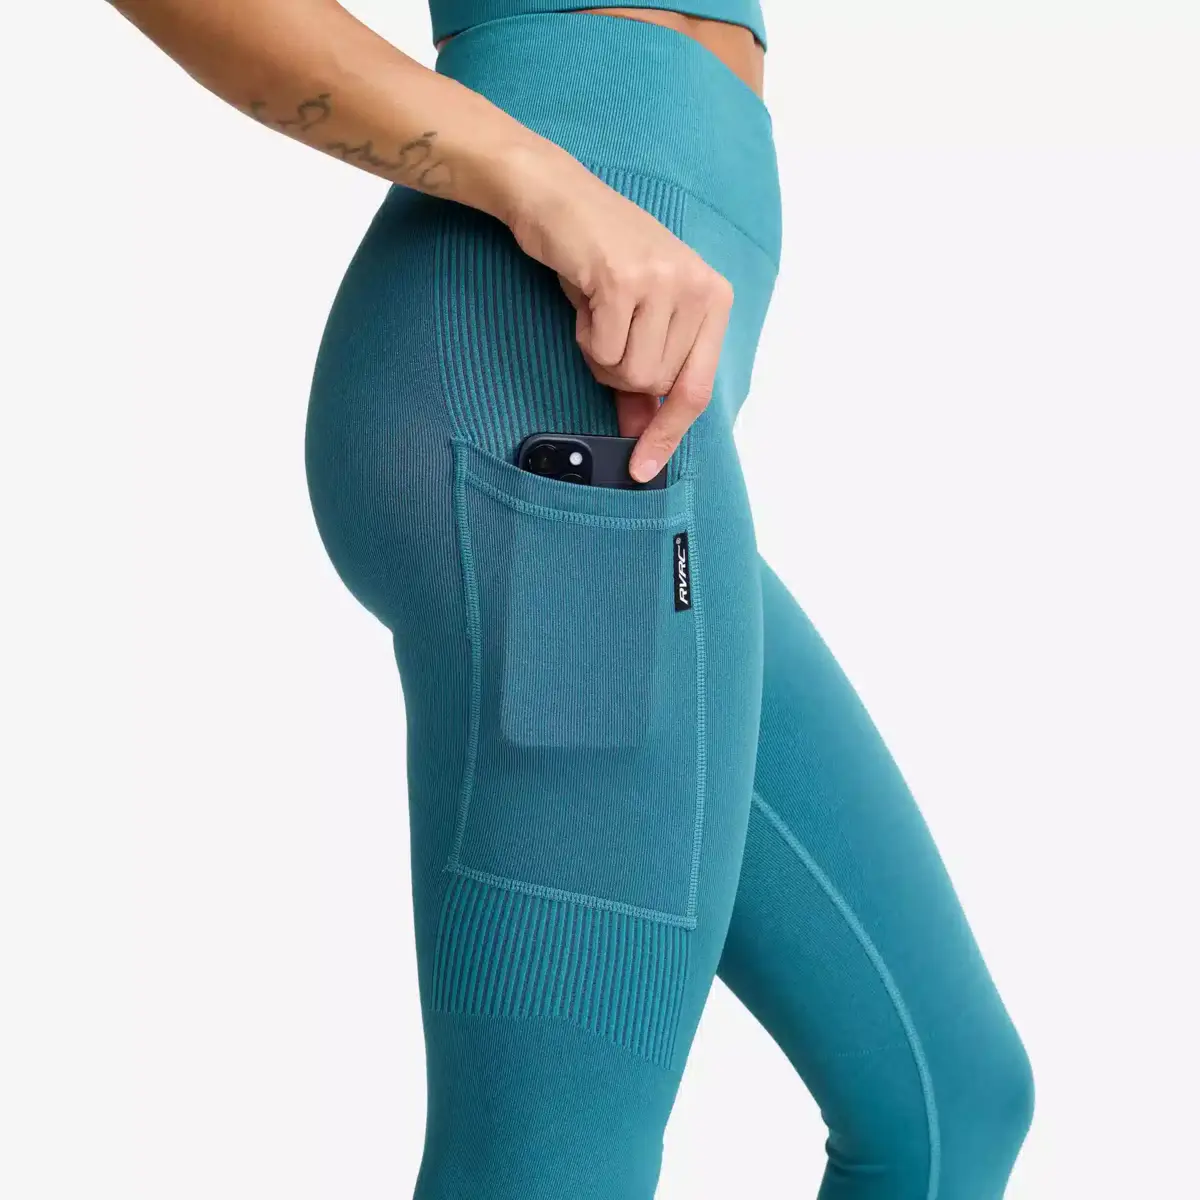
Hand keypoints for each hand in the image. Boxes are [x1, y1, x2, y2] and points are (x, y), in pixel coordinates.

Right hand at [504, 146, 733, 481]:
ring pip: (630, 374)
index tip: (644, 468)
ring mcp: (665, 282)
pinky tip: (585, 298)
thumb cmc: (596, 256)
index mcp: (714, 297)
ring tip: (597, 309)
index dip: (667, 434)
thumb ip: (646, 374)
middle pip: (655, 386)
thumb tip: (644, 436)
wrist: (554, 194)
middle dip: (618, 371)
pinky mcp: (625, 281)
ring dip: (600, 354)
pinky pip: (602, 350)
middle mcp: (699, 287)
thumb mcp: (638, 313)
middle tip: (605, 326)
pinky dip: (584, 336)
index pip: (696, 389)